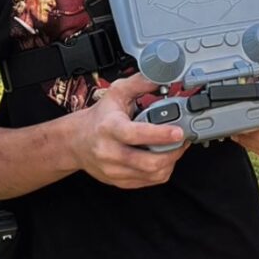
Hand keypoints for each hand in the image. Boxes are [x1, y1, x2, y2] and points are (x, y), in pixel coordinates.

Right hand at [68, 73, 187, 188]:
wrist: (76, 141)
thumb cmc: (99, 118)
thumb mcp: (116, 93)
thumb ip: (139, 83)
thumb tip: (161, 77)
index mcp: (109, 128)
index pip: (135, 135)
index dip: (160, 135)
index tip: (178, 132)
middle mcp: (109, 152)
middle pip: (149, 162)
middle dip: (173, 152)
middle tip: (183, 140)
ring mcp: (114, 170)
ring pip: (152, 174)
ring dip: (171, 161)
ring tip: (176, 148)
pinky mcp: (119, 181)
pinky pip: (149, 181)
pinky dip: (162, 171)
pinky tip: (164, 158)